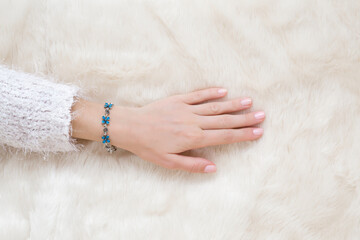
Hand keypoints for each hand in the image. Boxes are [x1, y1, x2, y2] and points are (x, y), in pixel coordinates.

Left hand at [117, 87, 264, 173]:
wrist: (129, 127)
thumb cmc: (148, 147)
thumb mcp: (168, 162)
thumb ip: (192, 165)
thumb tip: (213, 168)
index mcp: (192, 138)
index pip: (224, 136)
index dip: (242, 134)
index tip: (258, 132)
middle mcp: (193, 122)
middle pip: (224, 120)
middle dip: (244, 118)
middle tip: (262, 115)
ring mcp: (186, 109)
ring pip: (215, 106)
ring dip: (233, 104)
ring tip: (249, 101)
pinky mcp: (177, 100)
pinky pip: (198, 95)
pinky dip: (211, 92)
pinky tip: (224, 90)